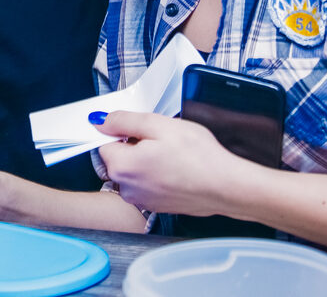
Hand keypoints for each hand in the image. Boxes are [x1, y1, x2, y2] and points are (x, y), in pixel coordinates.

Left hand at [97, 111, 255, 217]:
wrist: (226, 186)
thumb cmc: (198, 157)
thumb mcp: (159, 124)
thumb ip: (124, 121)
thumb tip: (100, 121)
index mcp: (122, 167)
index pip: (104, 142)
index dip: (122, 131)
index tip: (142, 130)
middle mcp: (126, 189)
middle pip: (117, 158)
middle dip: (134, 146)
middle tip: (162, 140)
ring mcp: (141, 200)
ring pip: (133, 171)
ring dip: (146, 161)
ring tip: (172, 155)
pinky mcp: (156, 206)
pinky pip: (147, 184)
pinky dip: (157, 175)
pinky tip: (176, 169)